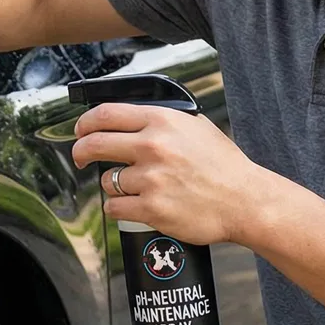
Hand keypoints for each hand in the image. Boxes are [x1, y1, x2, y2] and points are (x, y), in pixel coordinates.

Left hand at [70, 103, 268, 246]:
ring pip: (106, 180)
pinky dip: (120, 208)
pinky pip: (116, 207)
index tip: (81, 130)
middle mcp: (153, 147)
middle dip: (80, 152)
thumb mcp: (196, 126)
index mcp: (162, 121)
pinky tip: (135, 206)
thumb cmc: (223, 166)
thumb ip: (163, 119)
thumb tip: (132, 117)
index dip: (85, 123)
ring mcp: (151, 179)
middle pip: (93, 144)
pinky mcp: (152, 209)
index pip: (105, 114)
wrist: (244, 201)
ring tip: (134, 187)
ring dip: (113, 185)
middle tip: (80, 158)